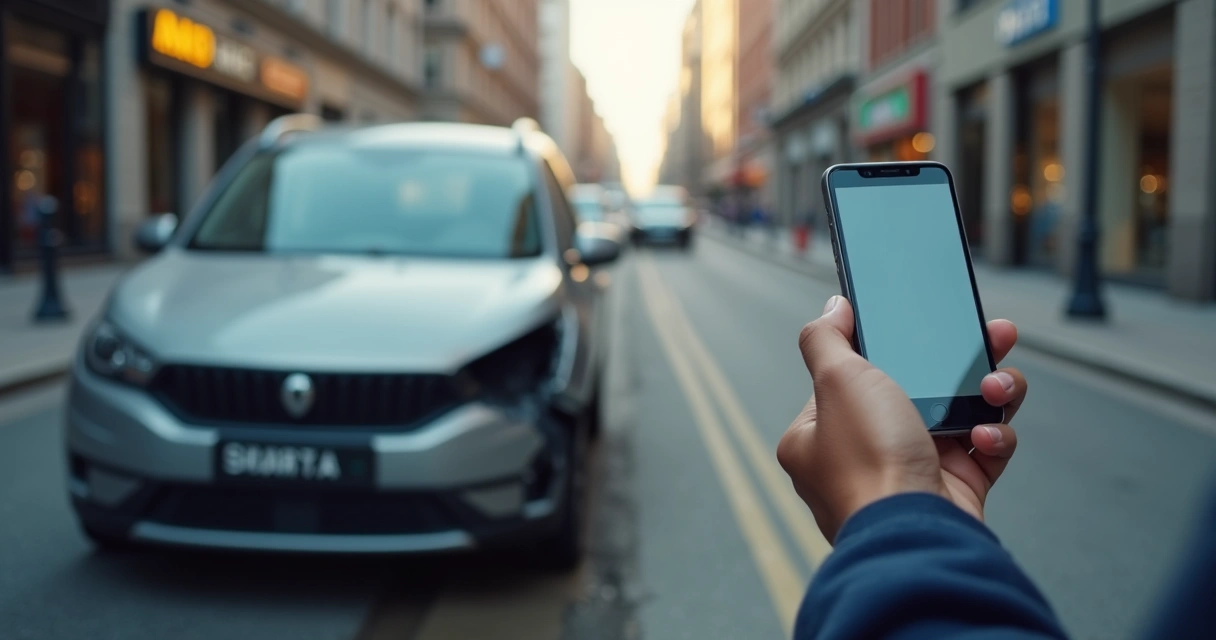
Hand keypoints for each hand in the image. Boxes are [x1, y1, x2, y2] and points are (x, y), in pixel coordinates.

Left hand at [776, 296, 1026, 541]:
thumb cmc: (869, 464)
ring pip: (959, 414)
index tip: (917, 323)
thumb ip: (826, 339)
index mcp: (819, 435)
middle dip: (957, 362)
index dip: (887, 346)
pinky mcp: (954, 489)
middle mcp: (862, 455)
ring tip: (997, 385)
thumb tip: (832, 310)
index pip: (851, 376)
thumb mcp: (836, 381)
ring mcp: (910, 472)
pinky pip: (984, 450)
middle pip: (916, 388)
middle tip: (992, 335)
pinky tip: (988, 435)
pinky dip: (994, 438)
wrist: (916, 533)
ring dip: (987, 393)